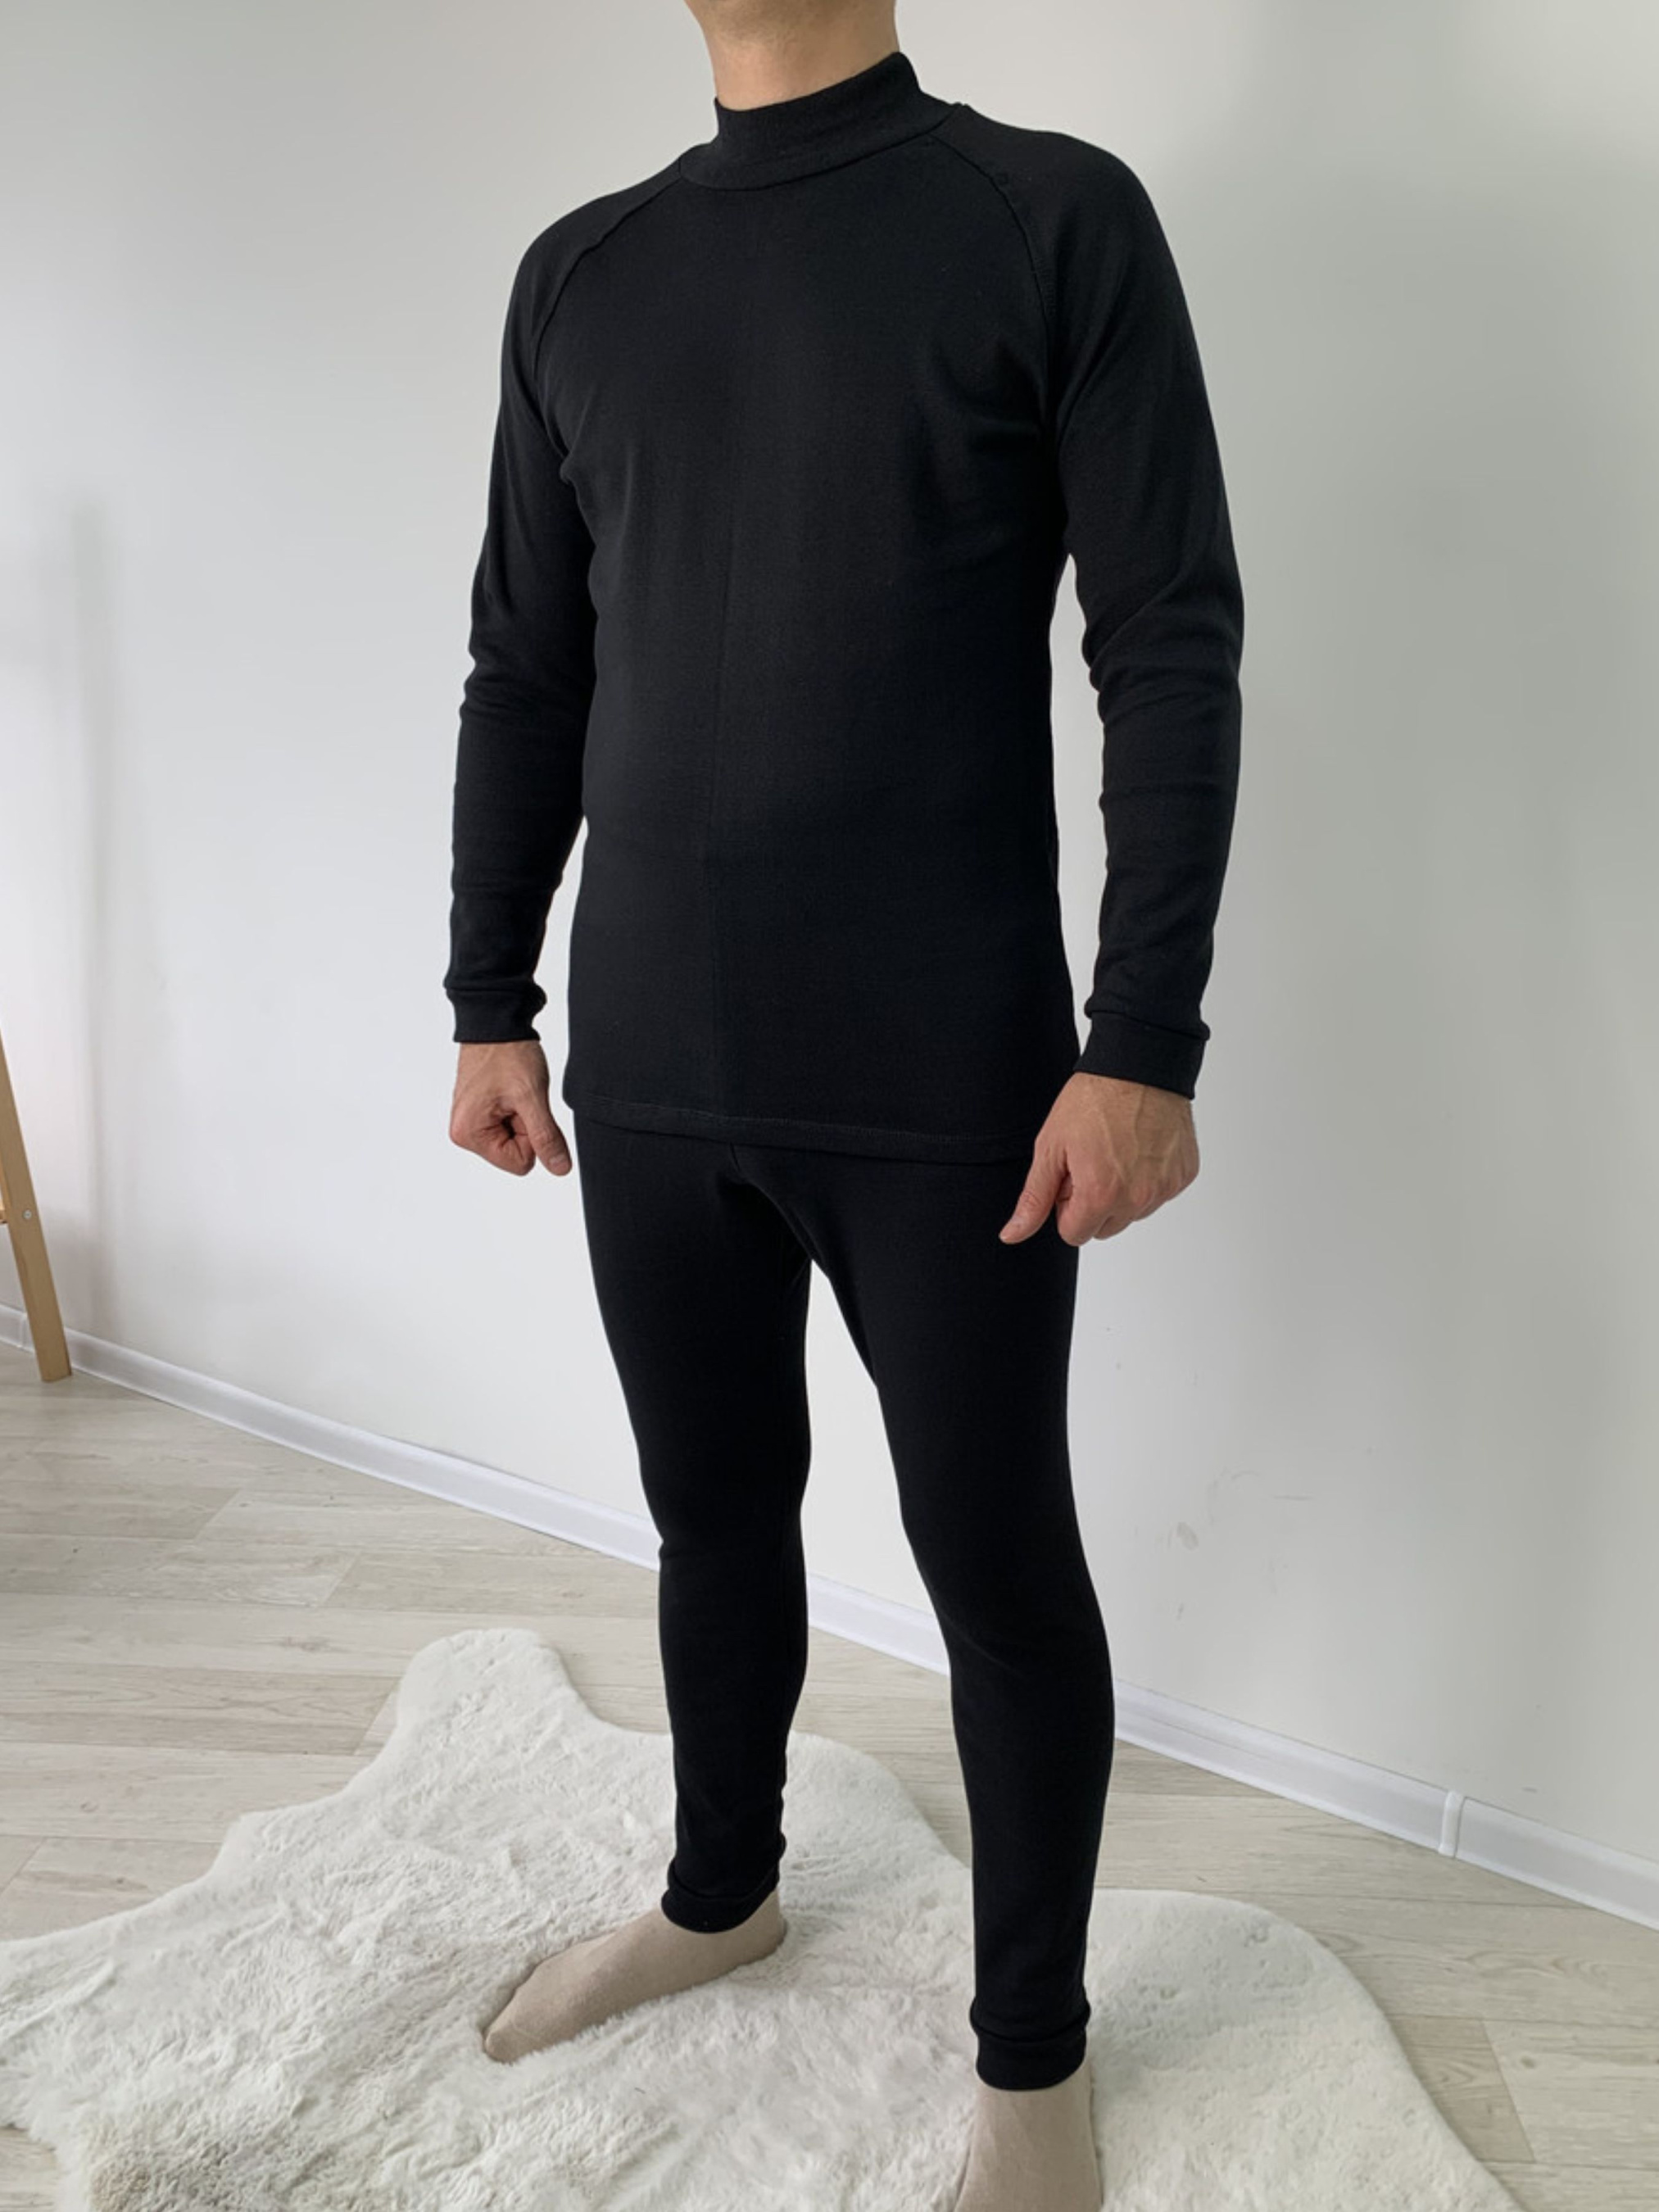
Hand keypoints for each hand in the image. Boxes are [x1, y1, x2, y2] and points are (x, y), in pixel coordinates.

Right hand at [449, 1040, 572, 1176]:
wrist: (495, 1021)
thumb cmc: (508, 1054)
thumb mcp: (532, 1098)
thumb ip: (546, 1137)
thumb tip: (560, 1168)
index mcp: (470, 1135)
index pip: (520, 1164)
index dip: (532, 1137)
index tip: (523, 1106)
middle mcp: (463, 1133)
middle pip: (513, 1153)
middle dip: (525, 1126)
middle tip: (517, 1096)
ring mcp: (468, 1122)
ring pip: (512, 1139)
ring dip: (520, 1117)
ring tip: (512, 1091)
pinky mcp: (476, 1112)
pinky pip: (506, 1124)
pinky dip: (514, 1109)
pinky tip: (507, 1090)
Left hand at [999, 1072, 1198, 1245]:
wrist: (1139, 1065)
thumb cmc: (1094, 1099)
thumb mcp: (1051, 1147)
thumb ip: (1035, 1198)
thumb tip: (1013, 1235)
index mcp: (1101, 1196)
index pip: (1074, 1234)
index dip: (1066, 1205)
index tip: (1071, 1175)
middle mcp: (1138, 1199)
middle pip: (1105, 1228)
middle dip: (1093, 1203)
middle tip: (1091, 1161)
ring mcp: (1165, 1188)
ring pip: (1133, 1213)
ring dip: (1122, 1193)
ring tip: (1115, 1151)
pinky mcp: (1183, 1175)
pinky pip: (1159, 1193)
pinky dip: (1148, 1178)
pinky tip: (1139, 1148)